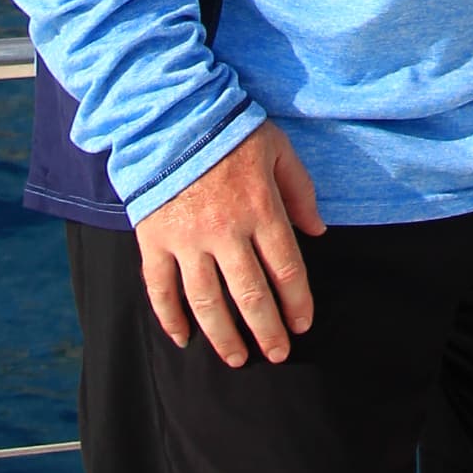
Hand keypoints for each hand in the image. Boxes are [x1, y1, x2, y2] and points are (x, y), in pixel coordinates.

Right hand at [136, 122, 324, 366]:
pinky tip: (183, 339)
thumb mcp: (278, 149)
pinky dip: (170, 317)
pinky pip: (161, 288)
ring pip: (207, 302)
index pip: (286, 269)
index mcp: (260, 209)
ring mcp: (186, 239)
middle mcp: (225, 231)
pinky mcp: (154, 239)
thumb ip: (300, 191)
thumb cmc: (230, 129)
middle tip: (277, 355)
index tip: (303, 325)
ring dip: (224, 336)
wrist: (171, 113)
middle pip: (251, 295)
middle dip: (267, 331)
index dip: (297, 303)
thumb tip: (318, 232)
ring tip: (237, 358)